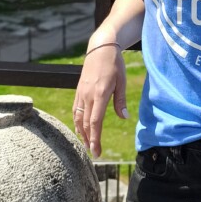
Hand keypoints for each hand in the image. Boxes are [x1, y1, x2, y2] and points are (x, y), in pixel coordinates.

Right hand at [73, 43, 127, 158]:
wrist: (100, 47)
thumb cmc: (114, 63)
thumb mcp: (122, 80)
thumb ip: (121, 100)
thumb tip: (124, 117)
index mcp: (100, 94)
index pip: (95, 122)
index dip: (95, 138)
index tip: (97, 151)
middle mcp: (88, 95)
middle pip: (86, 123)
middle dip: (89, 140)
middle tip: (93, 154)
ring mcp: (82, 92)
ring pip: (78, 117)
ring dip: (81, 133)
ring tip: (85, 144)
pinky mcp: (79, 89)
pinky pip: (76, 109)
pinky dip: (77, 121)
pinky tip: (80, 128)